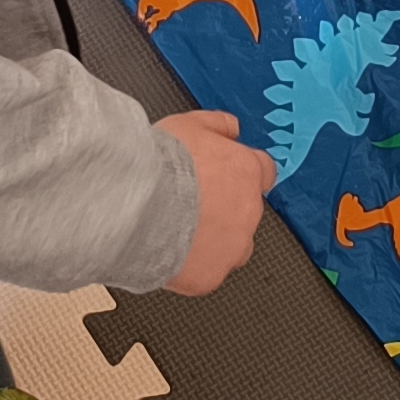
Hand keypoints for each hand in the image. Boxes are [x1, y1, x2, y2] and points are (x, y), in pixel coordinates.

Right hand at [159, 107, 273, 293]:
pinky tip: (167, 252)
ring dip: (213, 241)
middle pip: (245, 212)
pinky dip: (191, 266)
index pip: (263, 172)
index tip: (227, 178)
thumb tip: (231, 127)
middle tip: (188, 205)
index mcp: (245, 171)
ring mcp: (232, 246)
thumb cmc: (158, 167)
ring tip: (176, 231)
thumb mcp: (188, 124)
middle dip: (222, 210)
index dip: (243, 175)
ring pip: (231, 247)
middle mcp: (247, 210)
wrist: (135, 206)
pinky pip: (206, 273)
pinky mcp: (210, 275)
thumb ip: (216, 124)